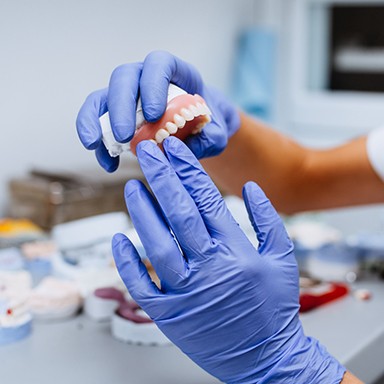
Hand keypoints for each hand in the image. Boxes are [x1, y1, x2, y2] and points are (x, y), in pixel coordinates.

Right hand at [76, 51, 239, 171]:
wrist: (199, 128)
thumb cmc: (207, 123)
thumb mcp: (216, 132)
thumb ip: (209, 138)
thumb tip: (185, 149)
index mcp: (174, 73)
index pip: (158, 64)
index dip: (152, 84)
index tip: (154, 114)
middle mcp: (145, 78)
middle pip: (124, 78)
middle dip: (120, 107)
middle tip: (125, 136)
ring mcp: (127, 96)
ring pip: (102, 98)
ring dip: (95, 121)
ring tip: (95, 146)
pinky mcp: (116, 115)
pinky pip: (97, 123)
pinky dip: (99, 144)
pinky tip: (108, 163)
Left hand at [112, 137, 344, 382]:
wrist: (266, 358)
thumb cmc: (275, 307)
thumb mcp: (284, 258)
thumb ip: (269, 220)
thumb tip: (250, 187)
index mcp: (237, 252)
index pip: (206, 200)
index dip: (188, 171)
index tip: (174, 149)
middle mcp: (209, 269)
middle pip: (179, 214)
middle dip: (161, 178)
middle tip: (147, 152)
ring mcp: (186, 293)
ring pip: (157, 244)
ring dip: (141, 212)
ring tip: (132, 186)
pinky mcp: (170, 315)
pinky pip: (142, 285)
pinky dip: (128, 262)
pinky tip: (119, 238)